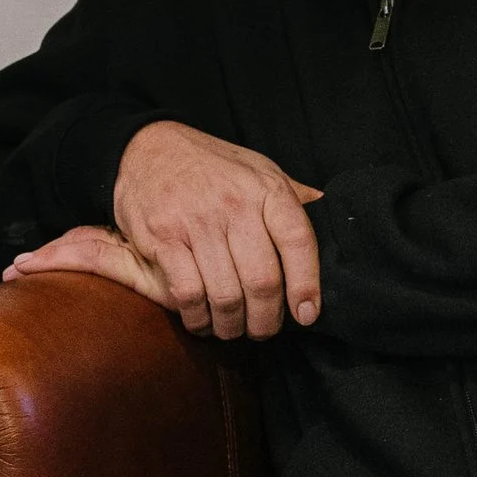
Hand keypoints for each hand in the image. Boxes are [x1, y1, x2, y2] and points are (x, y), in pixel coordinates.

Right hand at [72, 118, 322, 339]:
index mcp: (265, 188)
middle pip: (262, 280)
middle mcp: (234, 203)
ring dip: (231, 326)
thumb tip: (326, 207)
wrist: (150, 145)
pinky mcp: (162, 237)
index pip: (298, 240)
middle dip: (265, 320)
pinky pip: (187, 293)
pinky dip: (197, 317)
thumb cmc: (212, 165)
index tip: (306, 315)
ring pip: (225, 295)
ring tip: (231, 329)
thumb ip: (291, 193)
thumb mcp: (258, 168)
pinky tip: (200, 320)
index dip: (306, 284)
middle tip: (262, 331)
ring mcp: (196, 220)